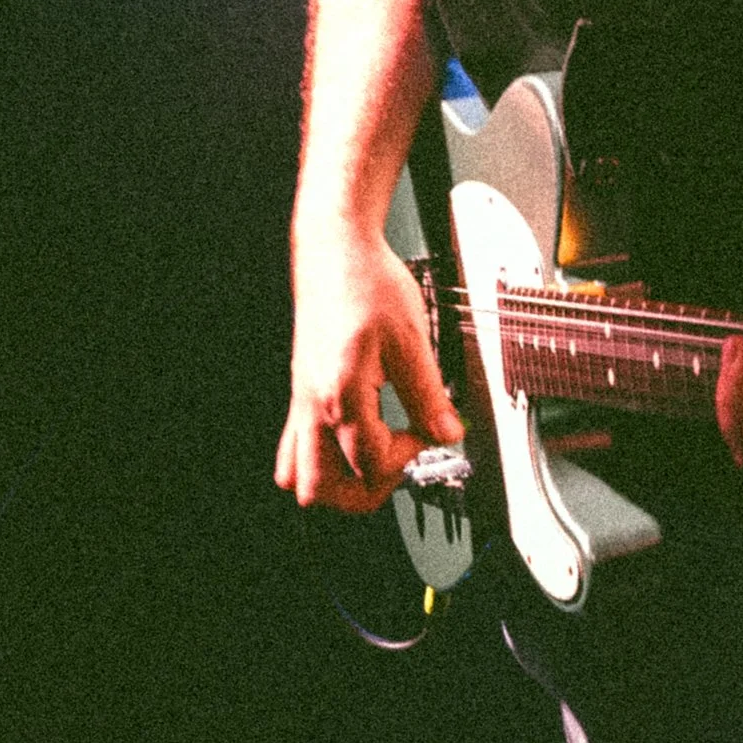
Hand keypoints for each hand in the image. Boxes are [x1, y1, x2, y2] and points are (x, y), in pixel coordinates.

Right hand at [276, 229, 462, 513]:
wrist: (335, 250)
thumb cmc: (367, 283)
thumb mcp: (412, 339)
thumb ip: (430, 395)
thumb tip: (448, 432)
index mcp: (342, 395)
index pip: (371, 463)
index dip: (408, 457)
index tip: (429, 431)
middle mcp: (313, 404)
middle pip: (320, 489)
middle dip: (364, 492)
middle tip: (397, 464)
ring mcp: (302, 400)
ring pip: (299, 475)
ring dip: (338, 482)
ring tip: (374, 459)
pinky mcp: (301, 391)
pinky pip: (294, 447)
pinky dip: (320, 460)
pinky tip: (350, 442)